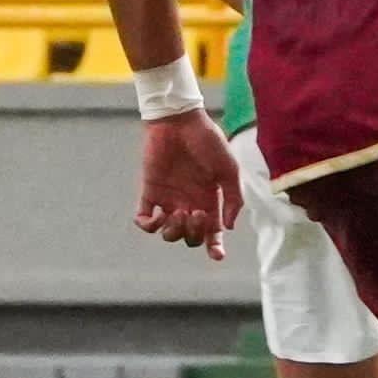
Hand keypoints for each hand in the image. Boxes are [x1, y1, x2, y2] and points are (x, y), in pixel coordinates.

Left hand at [133, 112, 242, 257]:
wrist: (179, 121)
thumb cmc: (207, 141)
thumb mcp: (228, 169)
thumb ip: (233, 198)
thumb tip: (228, 227)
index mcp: (210, 200)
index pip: (212, 233)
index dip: (215, 247)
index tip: (217, 255)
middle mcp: (189, 204)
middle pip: (190, 237)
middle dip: (194, 234)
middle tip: (196, 213)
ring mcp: (168, 199)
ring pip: (168, 233)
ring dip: (174, 231)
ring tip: (179, 213)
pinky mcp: (150, 192)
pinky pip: (144, 219)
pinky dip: (148, 225)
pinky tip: (157, 217)